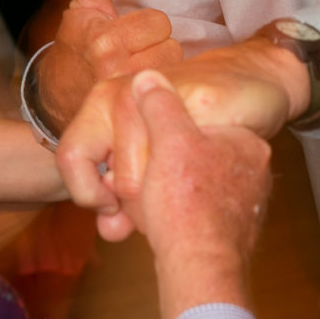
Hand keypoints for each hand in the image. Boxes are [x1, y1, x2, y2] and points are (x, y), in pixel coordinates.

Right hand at [37, 0, 186, 132]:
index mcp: (105, 40)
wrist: (60, 96)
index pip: (158, 23)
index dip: (149, 27)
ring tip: (145, 71)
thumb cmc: (79, 47)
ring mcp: (128, 94)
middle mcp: (116, 69)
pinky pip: (172, 93)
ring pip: (175, 70)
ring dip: (166, 69)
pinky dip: (168, 89)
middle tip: (140, 54)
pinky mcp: (138, 111)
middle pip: (172, 47)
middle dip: (159, 48)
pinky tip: (154, 90)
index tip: (133, 34)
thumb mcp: (84, 6)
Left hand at [56, 35, 293, 238]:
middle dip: (146, 204)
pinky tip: (214, 163)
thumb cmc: (196, 129)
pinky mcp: (196, 98)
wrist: (248, 87)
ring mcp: (155, 91)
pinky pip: (187, 154)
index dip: (91, 194)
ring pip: (152, 170)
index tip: (117, 207)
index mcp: (100, 106)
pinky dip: (201, 170)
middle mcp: (118, 91)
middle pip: (119, 178)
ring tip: (195, 179)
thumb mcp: (148, 168)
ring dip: (173, 193)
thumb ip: (124, 200)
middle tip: (172, 195)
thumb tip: (109, 231)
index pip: (71, 158)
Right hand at [124, 72, 270, 318]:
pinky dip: (166, 223)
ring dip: (152, 201)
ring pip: (182, 191)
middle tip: (129, 192)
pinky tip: (152, 231)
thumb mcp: (170, 141)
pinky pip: (188, 218)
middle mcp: (251, 174)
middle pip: (185, 160)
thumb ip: (159, 105)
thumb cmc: (188, 206)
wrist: (203, 274)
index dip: (156, 139)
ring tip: (139, 214)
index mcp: (246, 144)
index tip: (142, 157)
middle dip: (150, 175)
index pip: (193, 126)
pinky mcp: (225, 235)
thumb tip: (148, 79)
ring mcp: (240, 207)